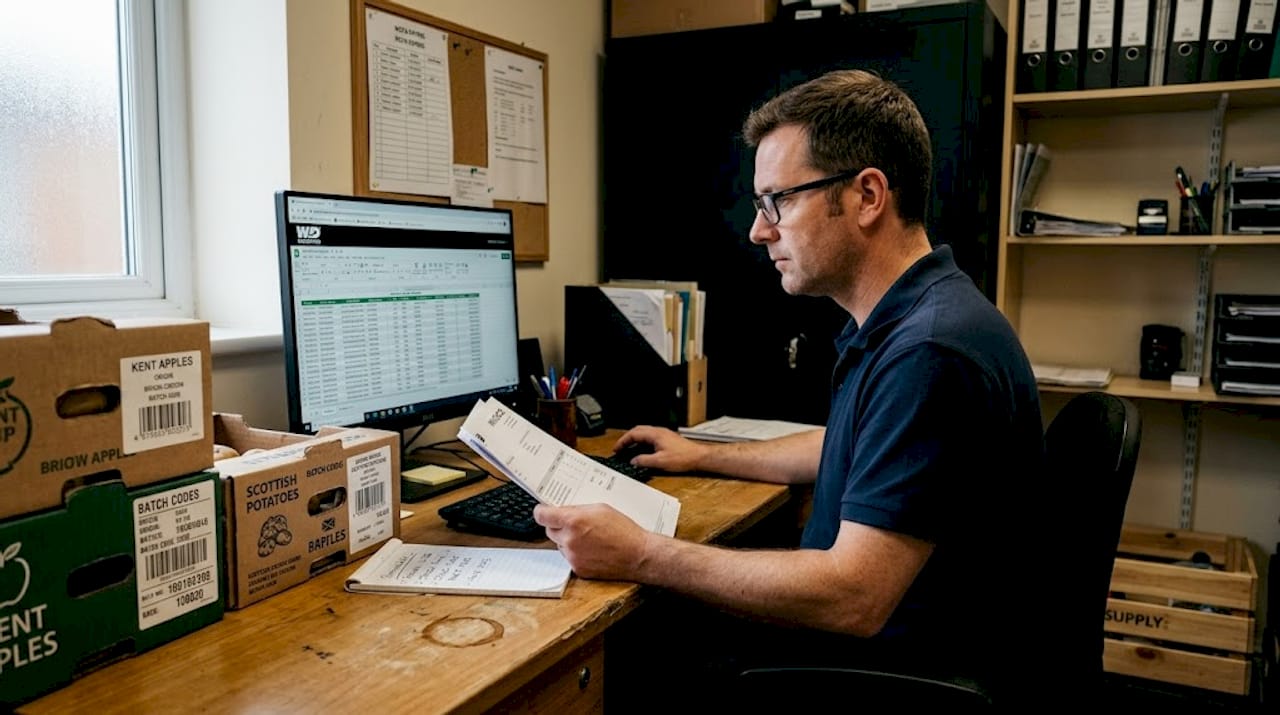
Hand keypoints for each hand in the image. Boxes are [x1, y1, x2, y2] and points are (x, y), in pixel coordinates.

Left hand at [534, 503, 651, 580]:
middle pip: (550, 530)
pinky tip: (592, 550)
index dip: (542, 512)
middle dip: (559, 526)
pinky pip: (569, 558)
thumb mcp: (600, 508)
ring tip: (589, 538)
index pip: (542, 516)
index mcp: (573, 521)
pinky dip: (576, 553)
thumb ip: (578, 509)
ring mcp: (572, 556)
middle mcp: (569, 540)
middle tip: (575, 524)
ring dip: (567, 540)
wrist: (638, 555)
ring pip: (559, 545)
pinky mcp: (578, 569)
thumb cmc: (624, 530)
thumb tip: (563, 510)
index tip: (543, 511)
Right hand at [614, 425, 708, 472]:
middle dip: (627, 439)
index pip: (634, 434)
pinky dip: (642, 442)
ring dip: (635, 440)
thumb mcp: (660, 462)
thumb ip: (644, 461)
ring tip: (629, 449)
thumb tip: (634, 461)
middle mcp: (658, 432)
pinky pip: (650, 437)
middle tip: (620, 448)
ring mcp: (663, 434)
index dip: (623, 441)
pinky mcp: (667, 439)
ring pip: (644, 433)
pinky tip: (642, 451)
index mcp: (655, 434)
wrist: (698, 457)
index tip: (617, 448)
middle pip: (638, 431)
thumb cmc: (683, 457)